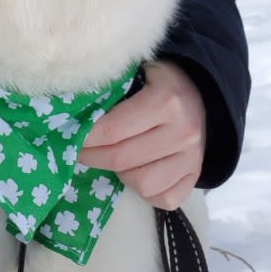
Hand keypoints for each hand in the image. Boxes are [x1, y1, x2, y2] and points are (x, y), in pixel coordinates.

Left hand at [79, 60, 205, 209]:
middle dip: (92, 157)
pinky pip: (163, 199)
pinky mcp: (196, 177)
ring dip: (120, 174)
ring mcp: (193, 158)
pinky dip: (146, 191)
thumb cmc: (158, 81)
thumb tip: (73, 112)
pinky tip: (137, 171)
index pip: (113, 130)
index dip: (85, 137)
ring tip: (113, 158)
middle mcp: (183, 132)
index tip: (69, 136)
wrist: (201, 94)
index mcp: (166, 100)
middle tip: (78, 151)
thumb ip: (112, 90)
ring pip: (143, 184)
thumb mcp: (136, 72)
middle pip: (122, 159)